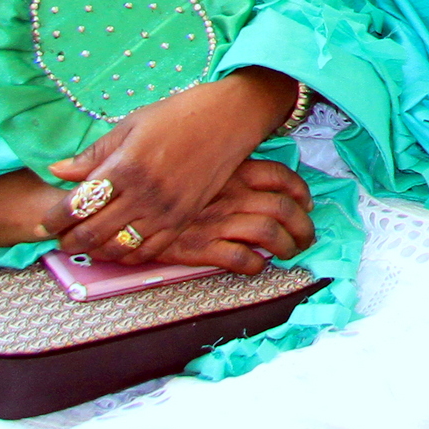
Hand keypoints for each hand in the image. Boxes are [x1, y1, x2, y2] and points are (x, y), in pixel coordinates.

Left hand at [48, 69, 290, 261]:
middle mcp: (144, 193)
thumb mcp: (130, 125)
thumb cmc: (178, 115)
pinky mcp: (183, 219)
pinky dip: (127, 256)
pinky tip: (116, 249)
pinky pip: (149, 251)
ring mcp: (165, 210)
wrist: (229, 119)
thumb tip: (58, 171)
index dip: (54, 219)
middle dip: (67, 240)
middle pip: (92, 232)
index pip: (78, 205)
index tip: (44, 223)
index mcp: (125, 166)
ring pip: (118, 248)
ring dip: (94, 251)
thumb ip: (94, 154)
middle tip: (58, 238)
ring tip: (83, 245)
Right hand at [143, 159, 317, 273]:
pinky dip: (255, 265)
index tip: (306, 204)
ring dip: (286, 246)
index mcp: (231, 171)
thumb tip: (252, 176)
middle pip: (283, 209)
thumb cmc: (159, 177)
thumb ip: (223, 166)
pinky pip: (240, 258)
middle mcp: (230, 195)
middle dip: (302, 226)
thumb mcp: (195, 162)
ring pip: (269, 233)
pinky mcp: (200, 247)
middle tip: (306, 237)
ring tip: (289, 253)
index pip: (280, 177)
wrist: (121, 201)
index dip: (300, 192)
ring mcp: (216, 221)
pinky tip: (258, 266)